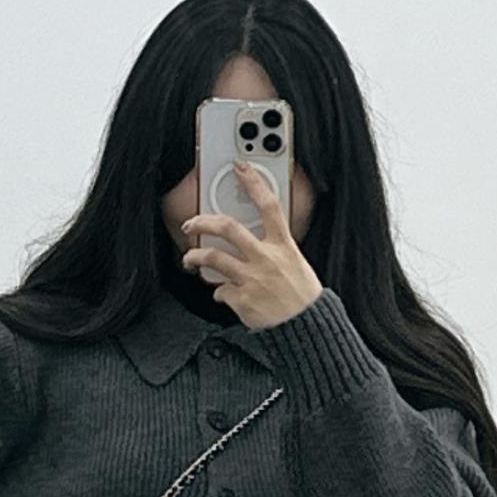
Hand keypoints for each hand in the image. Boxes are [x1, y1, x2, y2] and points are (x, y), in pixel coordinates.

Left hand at [180, 161, 322, 327]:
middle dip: (203, 221)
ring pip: (213, 258)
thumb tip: (253, 244)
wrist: (306, 328)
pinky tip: (225, 295)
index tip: (241, 168)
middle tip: (192, 223)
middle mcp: (266, 259)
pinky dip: (219, 293)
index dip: (254, 183)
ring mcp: (252, 279)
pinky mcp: (242, 300)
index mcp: (283, 246)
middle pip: (228, 228)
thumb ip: (274, 250)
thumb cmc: (302, 297)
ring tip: (190, 259)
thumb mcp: (296, 263)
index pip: (269, 206)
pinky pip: (220, 292)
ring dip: (195, 257)